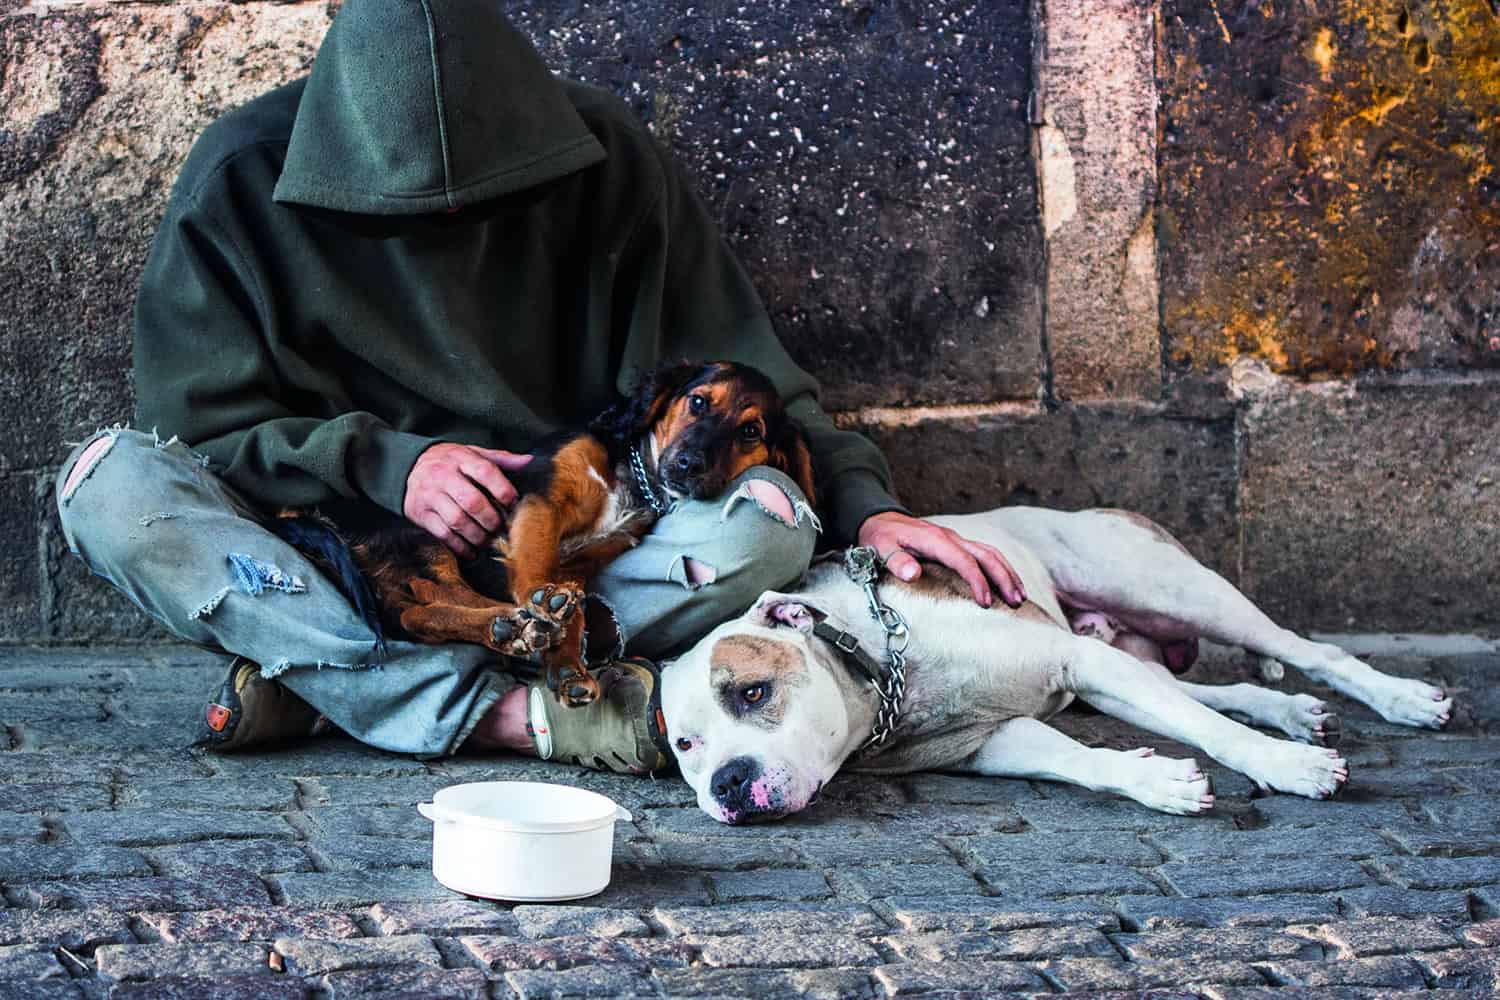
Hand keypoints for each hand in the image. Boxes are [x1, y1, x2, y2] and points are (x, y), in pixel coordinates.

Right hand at [403, 443, 531, 556]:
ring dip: (478, 536)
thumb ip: (500, 459)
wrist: (407, 466)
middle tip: (501, 528)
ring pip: (458, 521)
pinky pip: (443, 534)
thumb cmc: (449, 462)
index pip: (485, 471)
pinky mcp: (420, 514)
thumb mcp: (472, 453)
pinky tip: (472, 550)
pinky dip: (460, 546)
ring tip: (488, 540)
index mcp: (460, 458)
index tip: (513, 503)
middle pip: (472, 501)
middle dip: (491, 519)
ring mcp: (430, 495)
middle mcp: (443, 476)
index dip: (503, 489)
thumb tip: (530, 461)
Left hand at [857, 511, 1025, 607]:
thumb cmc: (881, 537)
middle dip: (1003, 578)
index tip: (985, 603)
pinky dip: (1000, 568)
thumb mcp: (881, 548)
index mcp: (934, 539)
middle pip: (985, 554)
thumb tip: (913, 574)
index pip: (963, 560)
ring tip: (1020, 597)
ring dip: (1007, 573)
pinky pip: (984, 554)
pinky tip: (1008, 583)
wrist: (880, 519)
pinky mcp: (957, 544)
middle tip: (1016, 603)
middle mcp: (950, 537)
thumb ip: (896, 561)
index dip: (976, 581)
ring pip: (990, 553)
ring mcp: (956, 539)